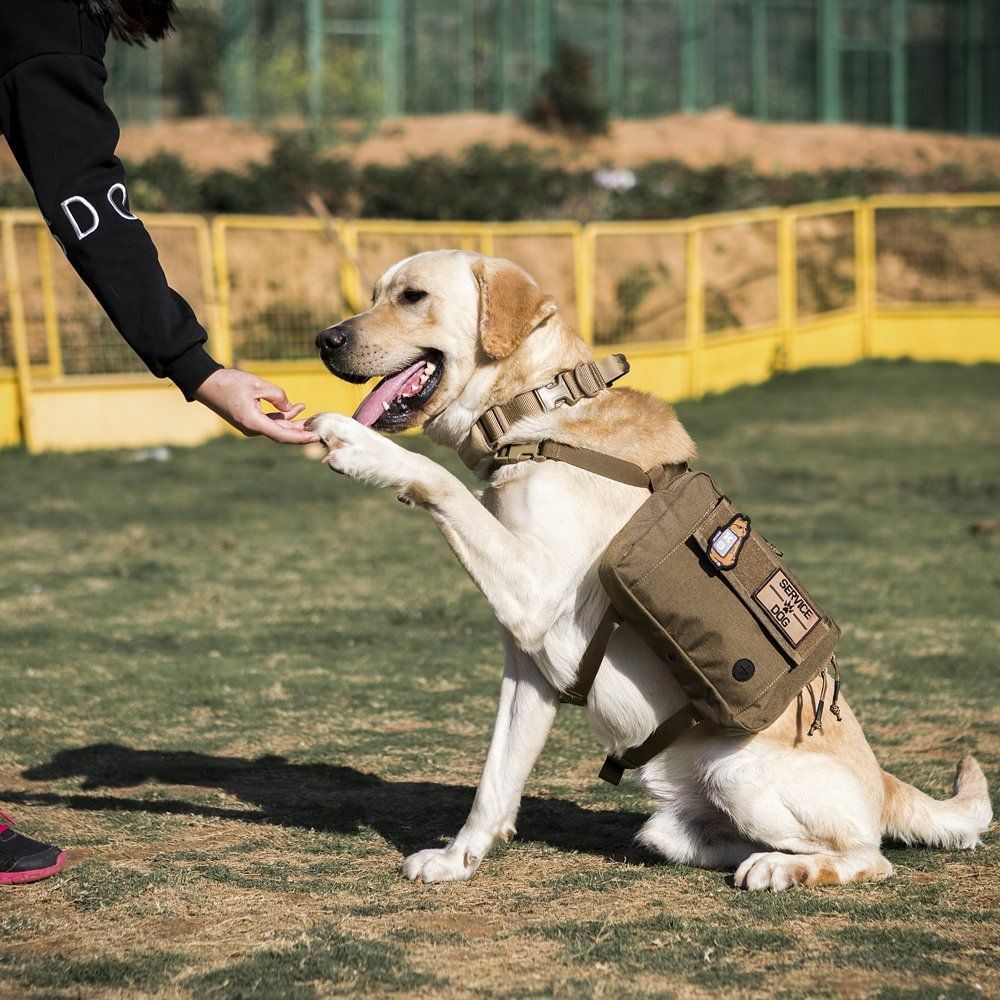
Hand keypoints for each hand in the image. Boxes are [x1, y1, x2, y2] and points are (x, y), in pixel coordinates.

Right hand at [195, 368, 318, 444]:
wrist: (205, 382)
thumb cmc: (229, 382)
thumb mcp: (258, 384)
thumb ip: (277, 396)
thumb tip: (290, 408)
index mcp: (253, 423)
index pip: (283, 435)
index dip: (301, 437)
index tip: (316, 436)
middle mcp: (252, 428)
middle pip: (283, 434)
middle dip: (302, 430)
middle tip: (320, 427)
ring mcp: (250, 426)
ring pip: (277, 428)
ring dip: (294, 422)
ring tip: (310, 414)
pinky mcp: (249, 420)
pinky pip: (270, 422)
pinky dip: (283, 417)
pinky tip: (296, 408)